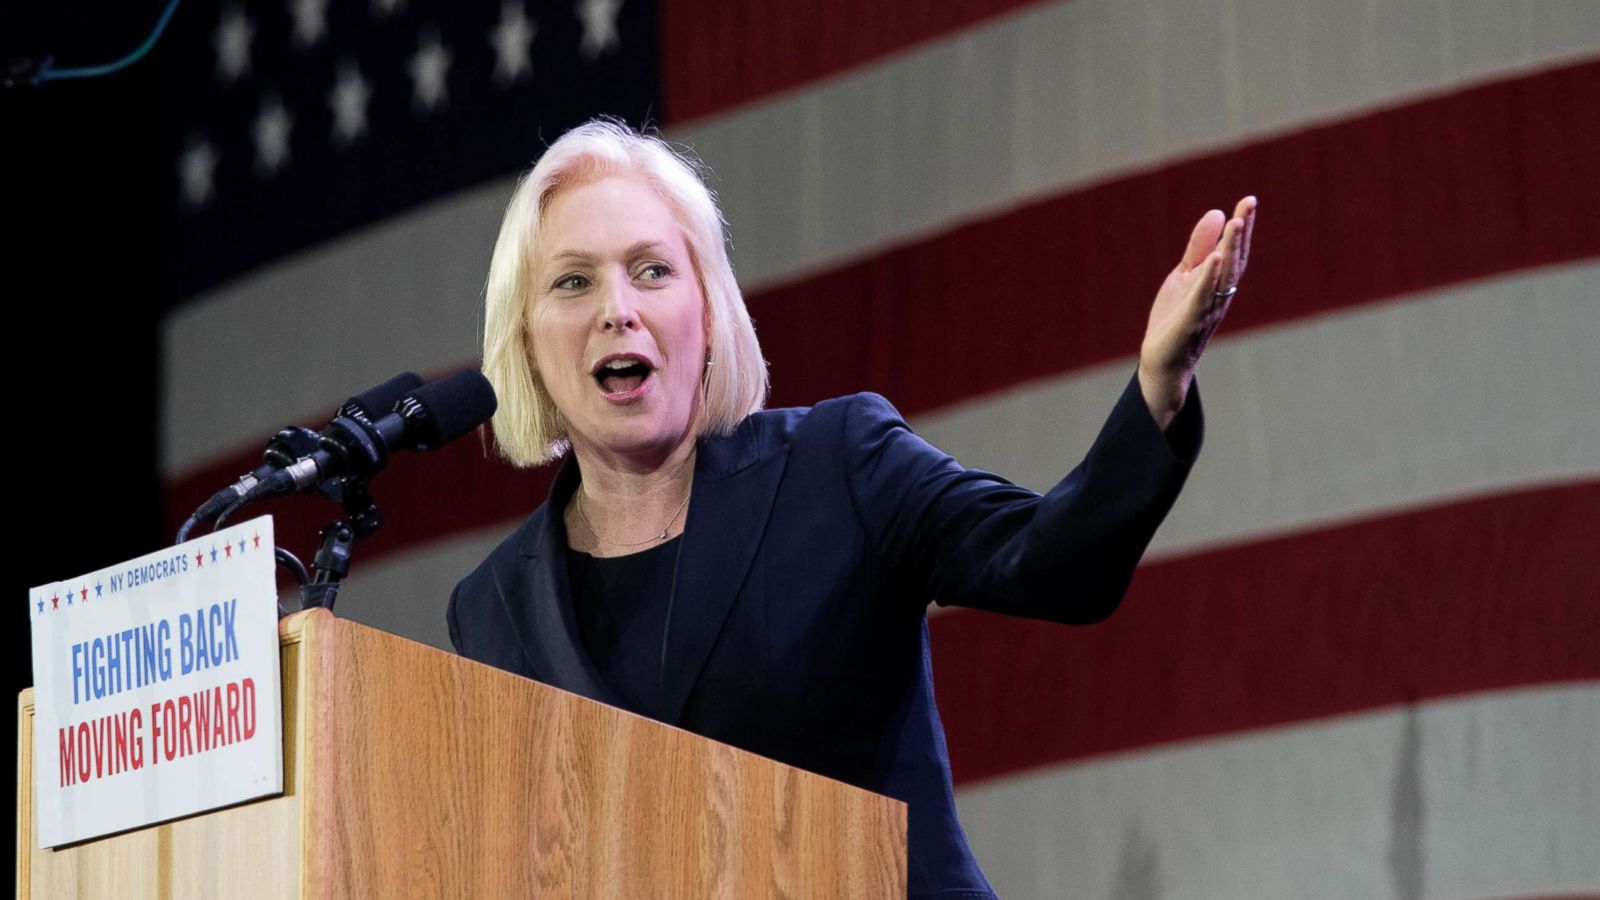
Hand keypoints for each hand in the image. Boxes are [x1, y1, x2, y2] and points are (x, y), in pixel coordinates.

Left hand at [1138, 196, 1256, 429]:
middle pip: (1235, 260)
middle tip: (1249, 204)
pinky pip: (1202, 297)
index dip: (1243, 227)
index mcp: (1218, 283)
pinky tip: (1215, 258)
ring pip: (1223, 276)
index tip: (1249, 201)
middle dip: (1242, 232)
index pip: (1234, 251)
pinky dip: (1209, 277)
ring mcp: (1206, 308)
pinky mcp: (1189, 321)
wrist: (1162, 360)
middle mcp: (1219, 295)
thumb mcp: (1185, 275)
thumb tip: (1217, 213)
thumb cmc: (1175, 316)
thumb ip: (1199, 247)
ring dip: (1231, 249)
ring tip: (1237, 222)